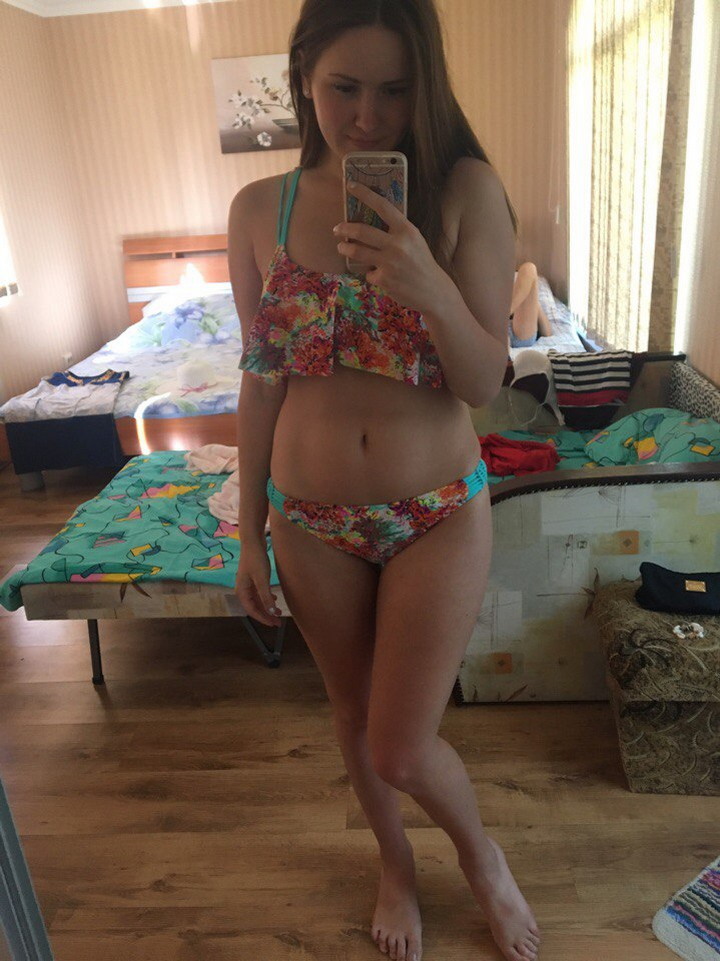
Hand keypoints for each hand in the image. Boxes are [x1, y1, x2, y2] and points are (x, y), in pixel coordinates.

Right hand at [235, 542, 281, 626]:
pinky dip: (266, 598)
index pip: (252, 611)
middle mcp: (242, 589)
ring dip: (267, 607)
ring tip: (278, 612)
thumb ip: (266, 597)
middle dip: (266, 615)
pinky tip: (274, 598)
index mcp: (241, 592)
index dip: (263, 618)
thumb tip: (272, 613)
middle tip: (278, 622)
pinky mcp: (252, 578)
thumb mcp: (262, 580)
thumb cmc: (256, 560)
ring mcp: (247, 584)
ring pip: (257, 600)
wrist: (253, 541)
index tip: (274, 624)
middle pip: (254, 607)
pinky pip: (258, 593)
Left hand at [333, 181, 450, 313]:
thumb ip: (397, 231)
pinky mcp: (384, 280)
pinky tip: (379, 276)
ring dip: (345, 249)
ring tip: (342, 248)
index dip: (364, 194)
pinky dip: (371, 274)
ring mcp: (390, 263)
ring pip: (357, 252)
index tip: (350, 185)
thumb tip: (372, 221)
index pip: (383, 206)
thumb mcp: (415, 241)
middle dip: (344, 229)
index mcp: (407, 230)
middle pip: (362, 231)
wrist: (433, 291)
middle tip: (337, 229)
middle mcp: (398, 245)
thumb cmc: (422, 263)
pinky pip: (368, 274)